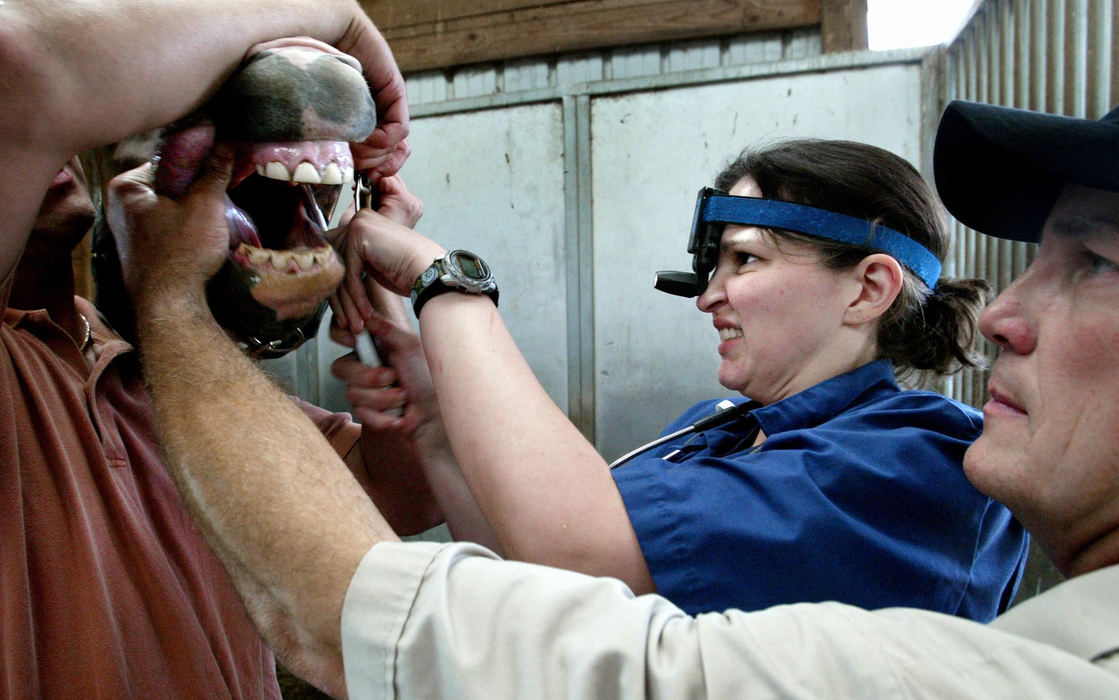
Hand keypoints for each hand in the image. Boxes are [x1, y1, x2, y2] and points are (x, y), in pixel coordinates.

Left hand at [106, 139, 233, 313]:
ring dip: (193, 210)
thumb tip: (227, 142)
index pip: (168, 159)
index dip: (199, 161)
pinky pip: (167, 229)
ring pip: (169, 208)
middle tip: (223, 191)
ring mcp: (128, 231)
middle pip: (168, 184)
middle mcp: (119, 206)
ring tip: (218, 215)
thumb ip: (215, 171)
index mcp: (127, 186)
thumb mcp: (206, 205)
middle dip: (195, 188)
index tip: (222, 165)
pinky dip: (185, 229)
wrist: (171, 306)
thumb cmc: (183, 252)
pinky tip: (204, 237)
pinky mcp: (140, 252)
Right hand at [272, 18, 410, 179]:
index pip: (370, 153)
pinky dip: (384, 141)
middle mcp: (369, 111)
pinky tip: (365, 139)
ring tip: (357, 155)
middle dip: (371, 167)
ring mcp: (383, 102)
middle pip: (384, 153)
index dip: (363, 170)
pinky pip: (399, 128)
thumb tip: (306, 174)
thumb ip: (313, 138)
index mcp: (350, 117)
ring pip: (393, 145)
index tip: (349, 178)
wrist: (317, 28)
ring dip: (375, 157)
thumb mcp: (305, 112)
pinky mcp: (394, 91)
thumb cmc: (301, 65)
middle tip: (355, 171)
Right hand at [330, 314, 439, 437]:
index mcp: (371, 346)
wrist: (434, 411)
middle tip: (392, 376)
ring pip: (353, 393)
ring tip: (403, 396)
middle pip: (340, 368)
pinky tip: (399, 414)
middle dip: (367, 376)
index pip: (341, 334)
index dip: (340, 335)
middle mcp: (362, 365)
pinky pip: (362, 412)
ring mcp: (362, 389)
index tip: (353, 340)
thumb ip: (387, 329)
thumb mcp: (410, 346)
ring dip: (384, 397)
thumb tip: (366, 313)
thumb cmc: (426, 376)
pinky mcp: (365, 411)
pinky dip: (384, 415)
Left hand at [331, 176, 440, 332]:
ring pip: (342, 273)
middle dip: (342, 300)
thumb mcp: (374, 264)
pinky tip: (366, 314)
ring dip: (349, 304)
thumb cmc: (411, 271)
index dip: (340, 289)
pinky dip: (357, 298)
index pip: (338, 257)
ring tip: (356, 324)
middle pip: (337, 265)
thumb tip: (330, 279)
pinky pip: (350, 274)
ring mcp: (358, 224)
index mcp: (361, 222)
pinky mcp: (360, 236)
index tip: (346, 313)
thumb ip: (353, 264)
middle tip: (348, 323)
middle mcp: (358, 218)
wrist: (432, 272)